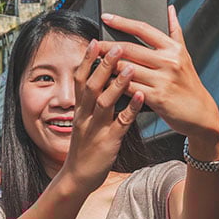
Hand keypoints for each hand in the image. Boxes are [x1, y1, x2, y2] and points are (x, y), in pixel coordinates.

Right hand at [61, 40, 144, 192]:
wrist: (77, 177)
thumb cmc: (84, 148)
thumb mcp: (83, 122)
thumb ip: (92, 102)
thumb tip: (101, 82)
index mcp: (79, 110)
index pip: (80, 79)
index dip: (87, 60)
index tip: (95, 41)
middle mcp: (85, 116)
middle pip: (92, 86)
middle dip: (104, 65)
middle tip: (117, 45)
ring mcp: (96, 129)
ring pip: (104, 102)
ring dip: (117, 84)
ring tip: (130, 67)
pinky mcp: (108, 142)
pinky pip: (121, 123)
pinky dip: (131, 109)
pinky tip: (141, 97)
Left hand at [99, 6, 218, 140]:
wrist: (200, 112)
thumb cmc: (188, 83)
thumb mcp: (184, 55)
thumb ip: (175, 31)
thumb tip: (169, 9)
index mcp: (173, 48)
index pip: (144, 29)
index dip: (122, 22)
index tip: (107, 17)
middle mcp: (169, 61)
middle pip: (130, 49)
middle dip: (107, 47)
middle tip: (93, 45)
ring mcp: (163, 80)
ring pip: (126, 69)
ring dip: (108, 67)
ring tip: (95, 64)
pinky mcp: (157, 98)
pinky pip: (129, 88)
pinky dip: (115, 85)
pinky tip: (105, 83)